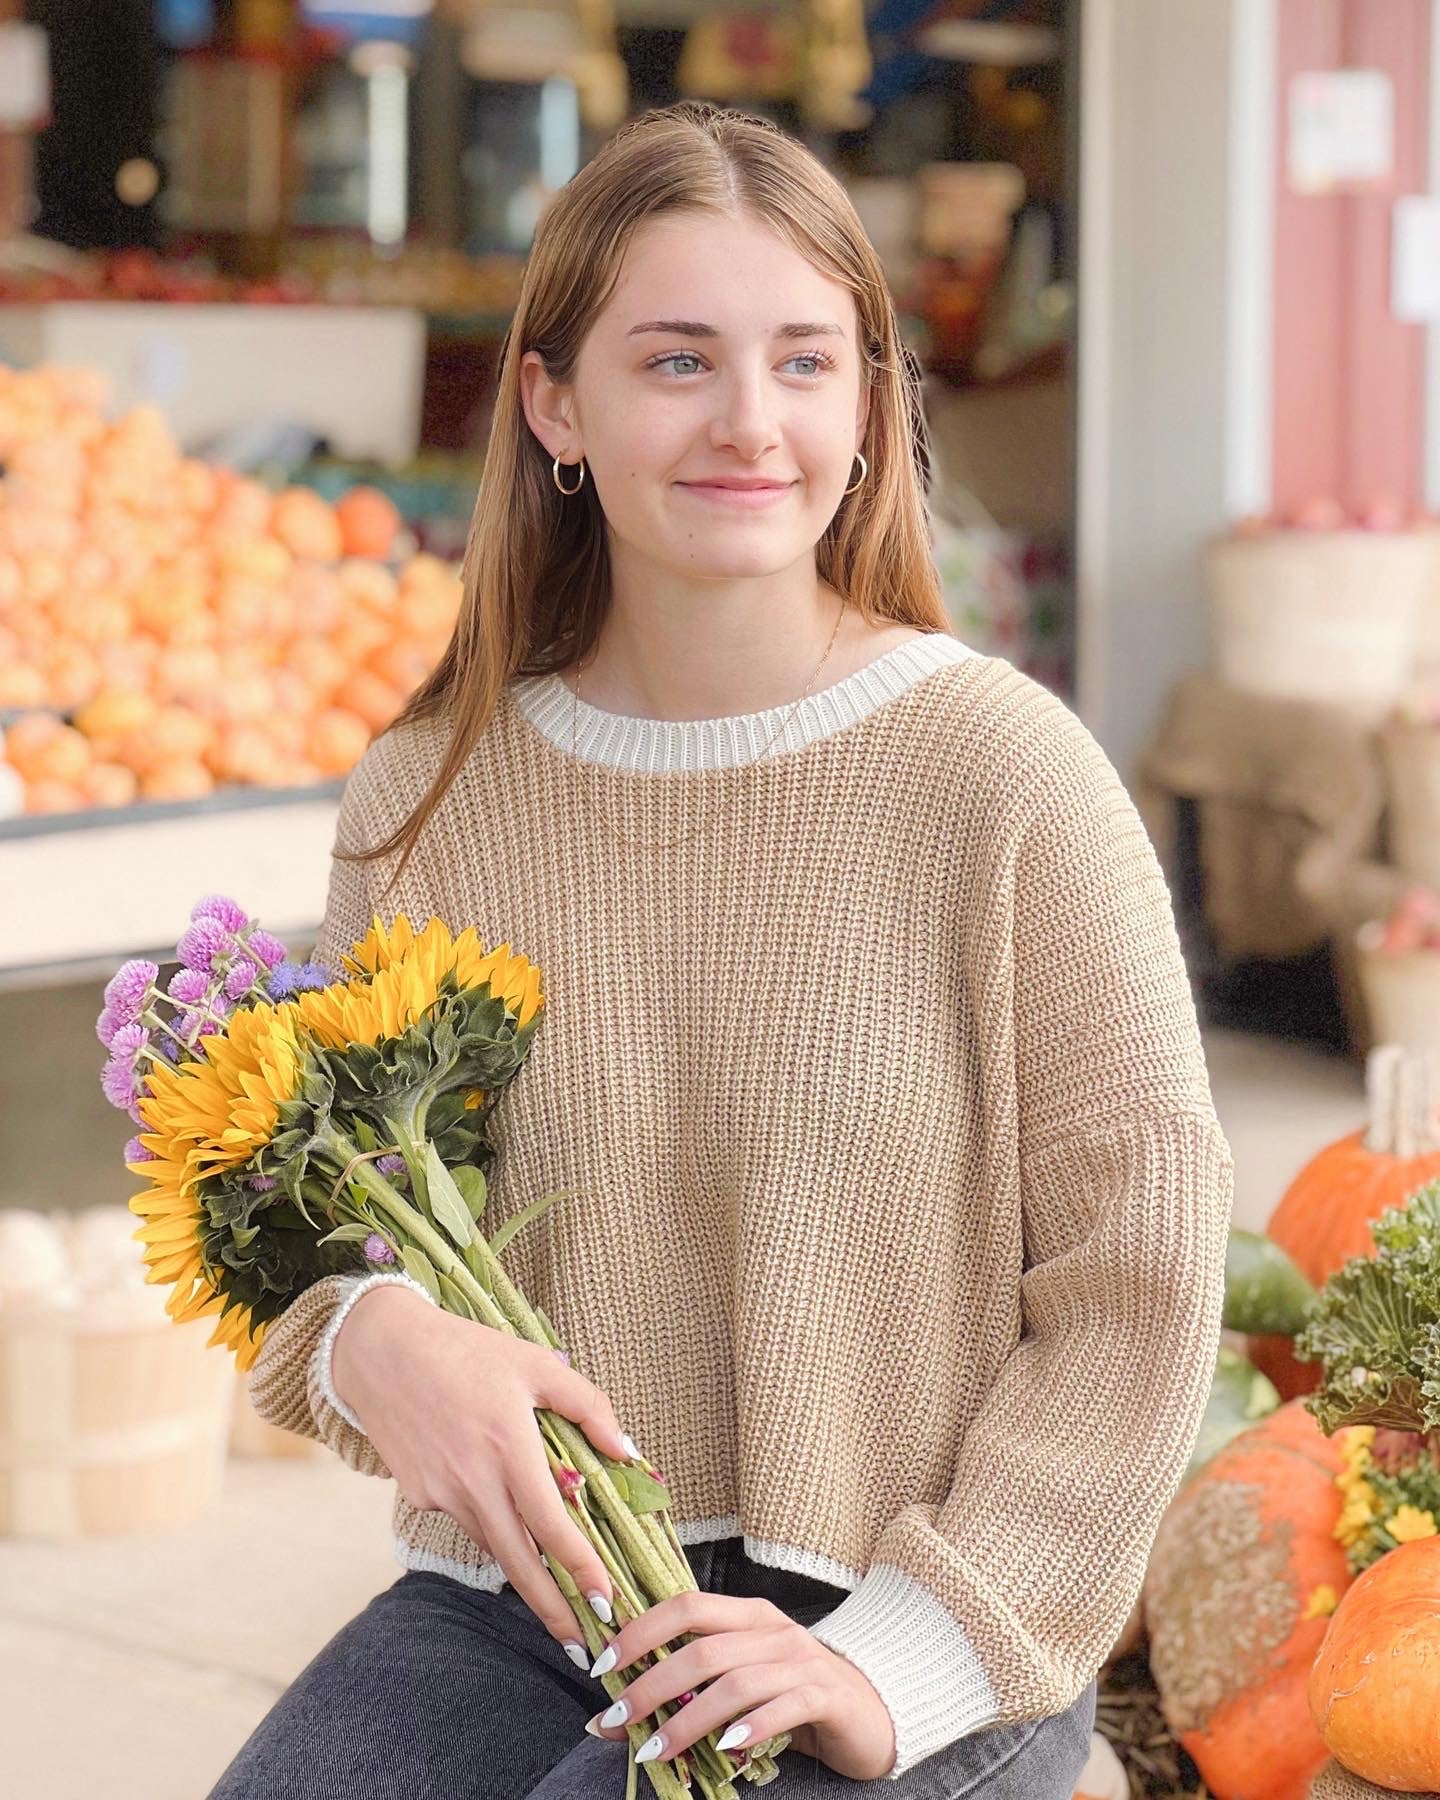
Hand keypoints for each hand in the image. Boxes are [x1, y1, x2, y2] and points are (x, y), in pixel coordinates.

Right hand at [332, 1287, 633, 1650]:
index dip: (580, 1567)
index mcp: (507, 1445)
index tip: (607, 1600)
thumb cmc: (466, 1350)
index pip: (551, 1524)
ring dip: (525, 1576)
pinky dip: (493, 1529)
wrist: (381, 1350)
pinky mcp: (420, 1495)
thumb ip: (587, 1405)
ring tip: (558, 1602)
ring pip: (494, 1546)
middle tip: (584, 1645)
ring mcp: (442, 1493)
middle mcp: (472, 1480)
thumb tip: (627, 1451)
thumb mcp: (535, 1363)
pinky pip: (467, 1521)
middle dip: (554, 1611)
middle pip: (519, 1563)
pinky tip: (507, 1521)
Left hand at [584, 1587, 897, 1779]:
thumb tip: (609, 1721)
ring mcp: (802, 1660)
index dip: (641, 1632)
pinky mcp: (827, 1695)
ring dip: (689, 1718)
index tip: (602, 1666)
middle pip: (703, 1649)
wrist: (873, 1711)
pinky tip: (726, 1750)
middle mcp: (773, 1630)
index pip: (686, 1607)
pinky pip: (784, 1706)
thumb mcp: (739, 1689)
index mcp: (748, 1615)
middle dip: (653, 1684)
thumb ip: (686, 1696)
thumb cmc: (795, 1696)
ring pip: (736, 1682)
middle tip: (618, 1719)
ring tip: (656, 1749)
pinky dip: (751, 1727)